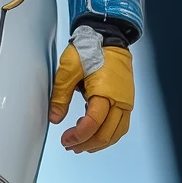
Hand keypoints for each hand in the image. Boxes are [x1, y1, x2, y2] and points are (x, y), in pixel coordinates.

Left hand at [49, 28, 133, 153]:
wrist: (108, 37)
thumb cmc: (89, 49)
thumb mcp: (68, 70)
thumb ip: (60, 96)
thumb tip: (54, 117)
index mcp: (105, 92)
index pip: (93, 123)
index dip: (78, 136)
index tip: (65, 139)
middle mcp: (120, 100)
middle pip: (106, 134)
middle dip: (86, 143)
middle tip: (70, 145)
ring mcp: (126, 101)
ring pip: (117, 133)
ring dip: (99, 143)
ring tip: (81, 145)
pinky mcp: (127, 100)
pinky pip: (121, 125)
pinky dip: (109, 134)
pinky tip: (96, 134)